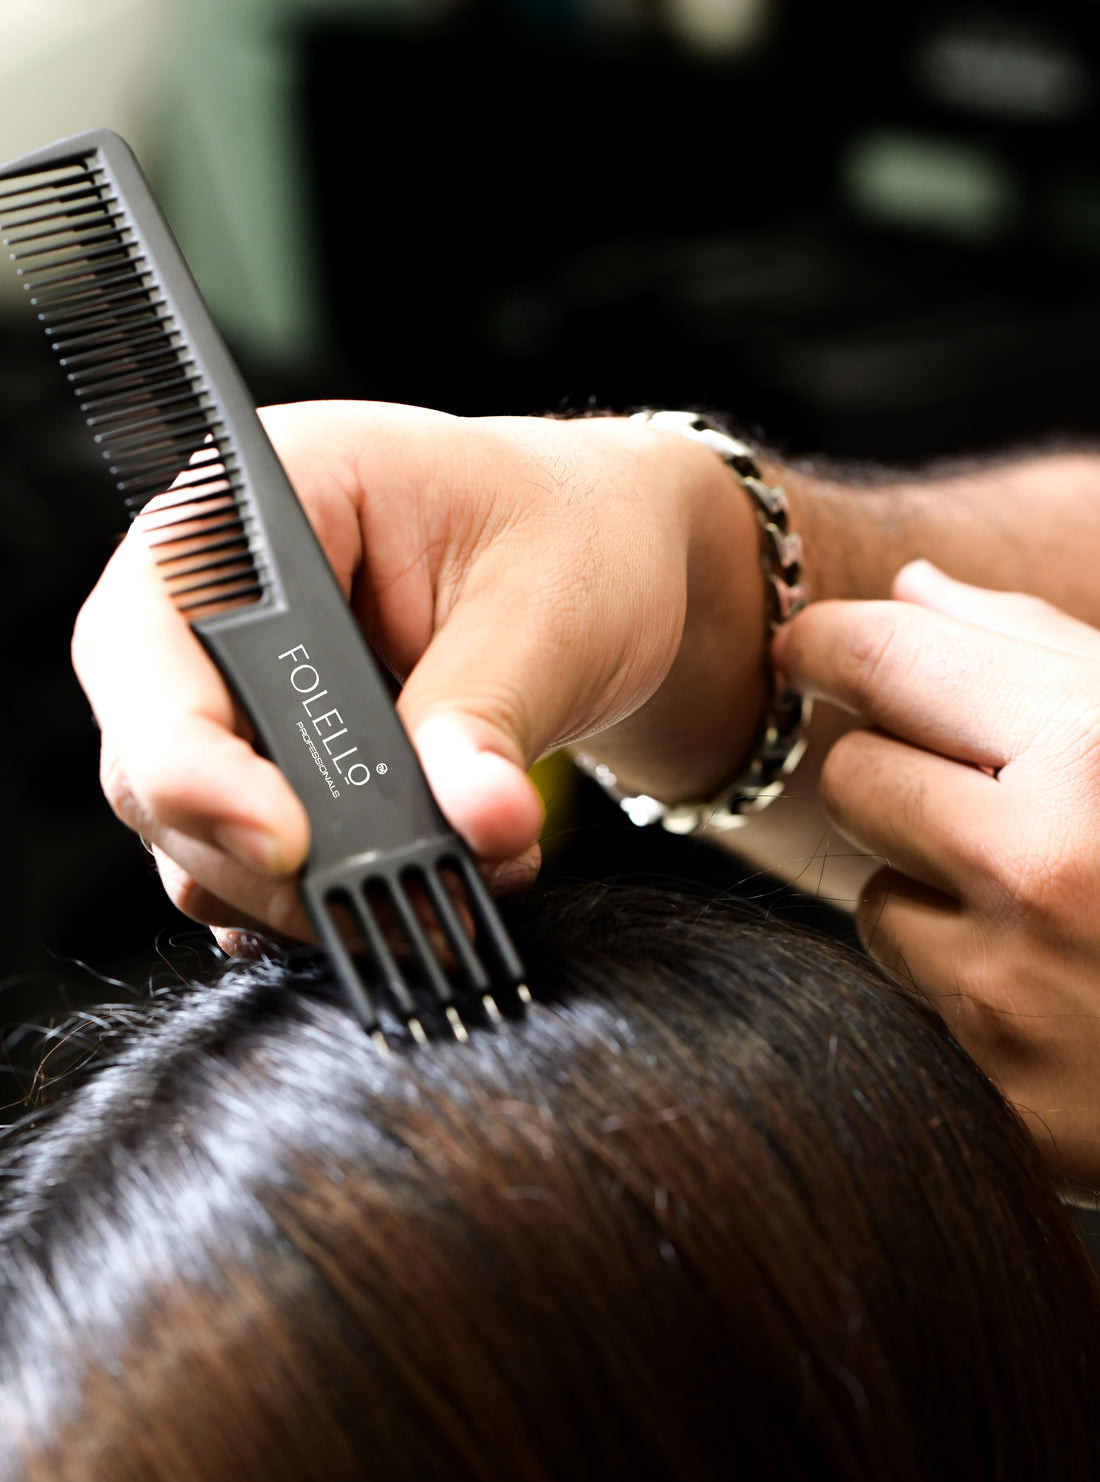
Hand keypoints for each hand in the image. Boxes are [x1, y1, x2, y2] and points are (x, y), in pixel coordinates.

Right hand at [71, 401, 758, 950]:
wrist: (601, 571)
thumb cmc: (569, 539)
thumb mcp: (549, 611)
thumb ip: (491, 714)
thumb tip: (476, 820)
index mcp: (263, 494)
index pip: (155, 632)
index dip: (194, 755)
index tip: (289, 843)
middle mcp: (214, 587)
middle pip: (151, 746)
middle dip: (258, 849)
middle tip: (386, 901)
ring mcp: (225, 680)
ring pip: (185, 822)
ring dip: (294, 892)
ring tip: (440, 892)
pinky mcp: (258, 757)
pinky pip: (233, 855)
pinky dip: (305, 901)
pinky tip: (399, 899)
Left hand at [774, 560, 1099, 1186]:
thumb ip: (1041, 650)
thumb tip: (907, 591)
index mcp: (1096, 750)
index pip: (888, 662)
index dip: (826, 644)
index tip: (804, 646)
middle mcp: (1040, 867)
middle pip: (852, 778)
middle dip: (894, 771)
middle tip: (969, 788)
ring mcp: (1015, 993)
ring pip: (874, 899)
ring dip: (932, 888)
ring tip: (1052, 901)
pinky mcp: (1005, 1097)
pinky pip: (917, 1002)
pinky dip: (968, 982)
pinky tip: (1062, 984)